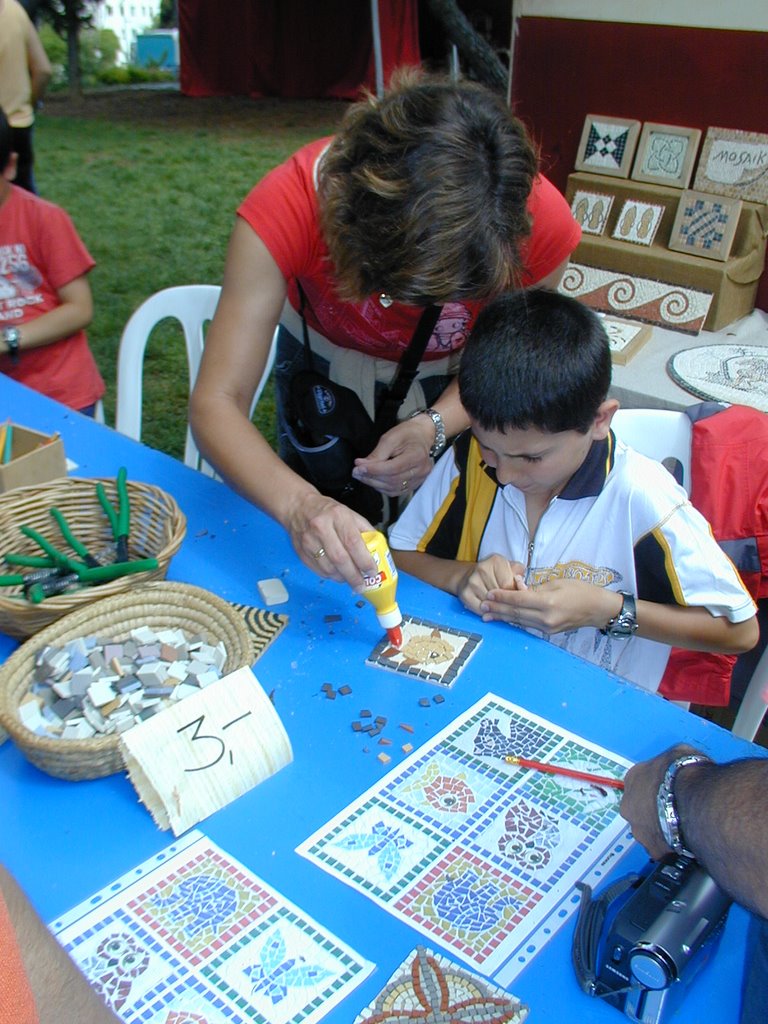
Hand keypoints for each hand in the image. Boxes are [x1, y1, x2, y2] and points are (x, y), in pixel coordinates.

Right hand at [285, 491, 376, 587]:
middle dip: (354, 576)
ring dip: (342, 578)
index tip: (372, 571)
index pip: (353, 542)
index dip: (364, 561)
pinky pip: (319, 571)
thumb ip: (365, 531)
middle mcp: (321, 528)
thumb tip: (378, 550)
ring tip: (351, 579)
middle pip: (340, 559)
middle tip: (362, 585)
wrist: (298, 508)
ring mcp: (309, 541)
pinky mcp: (301, 552)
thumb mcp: (350, 514)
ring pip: (328, 568)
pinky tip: (338, 574)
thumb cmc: (328, 512)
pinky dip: (331, 576)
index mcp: (338, 516)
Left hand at [351, 417, 434, 496]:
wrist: (422, 436)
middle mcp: (420, 470)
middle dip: (371, 478)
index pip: (392, 468)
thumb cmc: (408, 434)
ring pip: (393, 488)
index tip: (359, 467)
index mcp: (416, 456)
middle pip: (392, 480)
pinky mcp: (415, 484)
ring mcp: (419, 479)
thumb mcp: (390, 437)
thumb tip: (361, 466)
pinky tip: (374, 481)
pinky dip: (382, 488)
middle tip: (356, 472)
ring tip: (363, 476)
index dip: (373, 470)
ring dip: (374, 484)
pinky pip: (396, 491)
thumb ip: (377, 454)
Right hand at [457, 556, 525, 613]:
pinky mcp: (465, 594)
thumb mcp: (510, 569)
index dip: (514, 594)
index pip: (509, 584)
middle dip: (506, 602)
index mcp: (496, 561)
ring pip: (491, 604)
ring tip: (500, 606)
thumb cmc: (495, 574)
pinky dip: (487, 613)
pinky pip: (480, 610)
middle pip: (500, 595)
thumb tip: (524, 589)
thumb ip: (520, 575)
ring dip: (497, 608)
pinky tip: (490, 609)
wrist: (470, 576)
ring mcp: (472, 582)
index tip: (516, 597)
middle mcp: (482, 568)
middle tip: (509, 604)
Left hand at [479, 577, 622, 632]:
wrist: (598, 609)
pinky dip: (515, 621)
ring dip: (503, 618)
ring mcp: (547, 627)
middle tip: (482, 607)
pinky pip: (528, 625)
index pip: (519, 600)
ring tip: (488, 615)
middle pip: (516, 614)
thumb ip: (534, 587)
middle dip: (497, 610)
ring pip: (519, 621)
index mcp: (548, 603)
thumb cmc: (580, 591)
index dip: (502, 597)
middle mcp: (546, 618)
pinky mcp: (548, 632)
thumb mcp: (557, 583)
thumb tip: (517, 587)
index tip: (489, 594)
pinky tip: (505, 619)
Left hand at [620, 744, 698, 858]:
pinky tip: (690, 843)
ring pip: (650, 832)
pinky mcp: (655, 852)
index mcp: (632, 779)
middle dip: (656, 811)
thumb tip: (678, 768)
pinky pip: (665, 850)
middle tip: (678, 811)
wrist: (698, 804)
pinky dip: (675, 847)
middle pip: (640, 810)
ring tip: (686, 829)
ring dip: (664, 830)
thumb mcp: (679, 754)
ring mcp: (640, 832)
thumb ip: (671, 764)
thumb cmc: (687, 773)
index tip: (671, 790)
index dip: (656, 787)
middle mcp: (629, 807)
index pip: (640, 783)